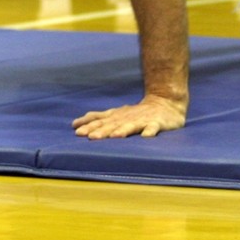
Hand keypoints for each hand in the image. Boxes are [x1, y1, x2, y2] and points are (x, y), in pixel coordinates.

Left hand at [71, 94, 186, 139]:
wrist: (164, 101)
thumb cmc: (136, 112)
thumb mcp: (115, 114)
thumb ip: (97, 119)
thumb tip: (74, 124)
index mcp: (116, 117)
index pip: (100, 121)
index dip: (89, 126)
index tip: (77, 132)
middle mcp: (126, 118)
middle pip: (113, 125)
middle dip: (102, 131)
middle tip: (91, 137)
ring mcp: (141, 120)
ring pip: (131, 126)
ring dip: (123, 131)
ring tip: (115, 136)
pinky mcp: (156, 123)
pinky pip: (153, 127)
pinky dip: (150, 131)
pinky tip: (146, 137)